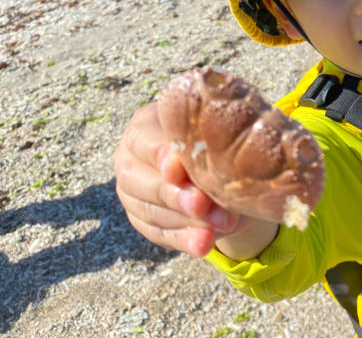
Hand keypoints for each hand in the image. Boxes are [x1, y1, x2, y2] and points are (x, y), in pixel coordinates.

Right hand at [113, 102, 239, 256]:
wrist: (222, 166)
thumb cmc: (217, 139)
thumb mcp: (216, 137)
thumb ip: (208, 146)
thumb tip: (210, 169)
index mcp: (144, 126)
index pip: (146, 142)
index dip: (162, 156)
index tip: (179, 169)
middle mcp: (129, 159)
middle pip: (142, 181)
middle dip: (175, 195)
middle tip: (203, 204)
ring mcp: (132, 192)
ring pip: (151, 211)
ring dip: (186, 222)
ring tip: (218, 227)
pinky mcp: (143, 220)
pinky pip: (160, 234)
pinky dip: (184, 240)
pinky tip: (203, 244)